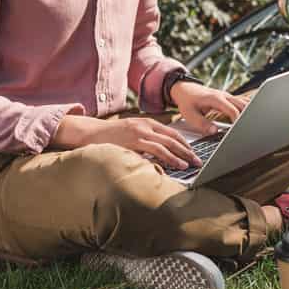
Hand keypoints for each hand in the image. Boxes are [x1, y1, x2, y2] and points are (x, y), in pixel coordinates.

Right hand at [50, 115, 201, 169]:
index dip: (185, 143)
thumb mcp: (131, 134)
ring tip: (192, 164)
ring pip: (168, 144)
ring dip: (182, 155)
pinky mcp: (135, 141)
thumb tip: (158, 154)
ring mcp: (141, 132)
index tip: (194, 152)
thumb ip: (145, 141)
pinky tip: (177, 165)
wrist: (90, 132)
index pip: (172, 132)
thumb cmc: (110, 136)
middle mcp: (146, 125)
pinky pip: (156, 150)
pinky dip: (169, 158)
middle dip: (188, 150)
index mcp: (147, 122)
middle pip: (174, 138)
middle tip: (199, 160)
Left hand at [170, 81, 248, 134]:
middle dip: (248, 116)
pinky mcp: (228, 99)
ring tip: (252, 126)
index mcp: (215, 99)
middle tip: (250, 130)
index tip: (239, 131)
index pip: (232, 110)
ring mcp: (227, 96)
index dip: (238, 121)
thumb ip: (202, 123)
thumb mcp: (189, 114)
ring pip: (245, 102)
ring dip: (250, 112)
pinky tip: (248, 120)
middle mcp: (224, 96)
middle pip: (243, 105)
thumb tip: (215, 131)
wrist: (185, 89)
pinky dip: (246, 110)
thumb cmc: (187, 101)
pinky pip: (241, 103)